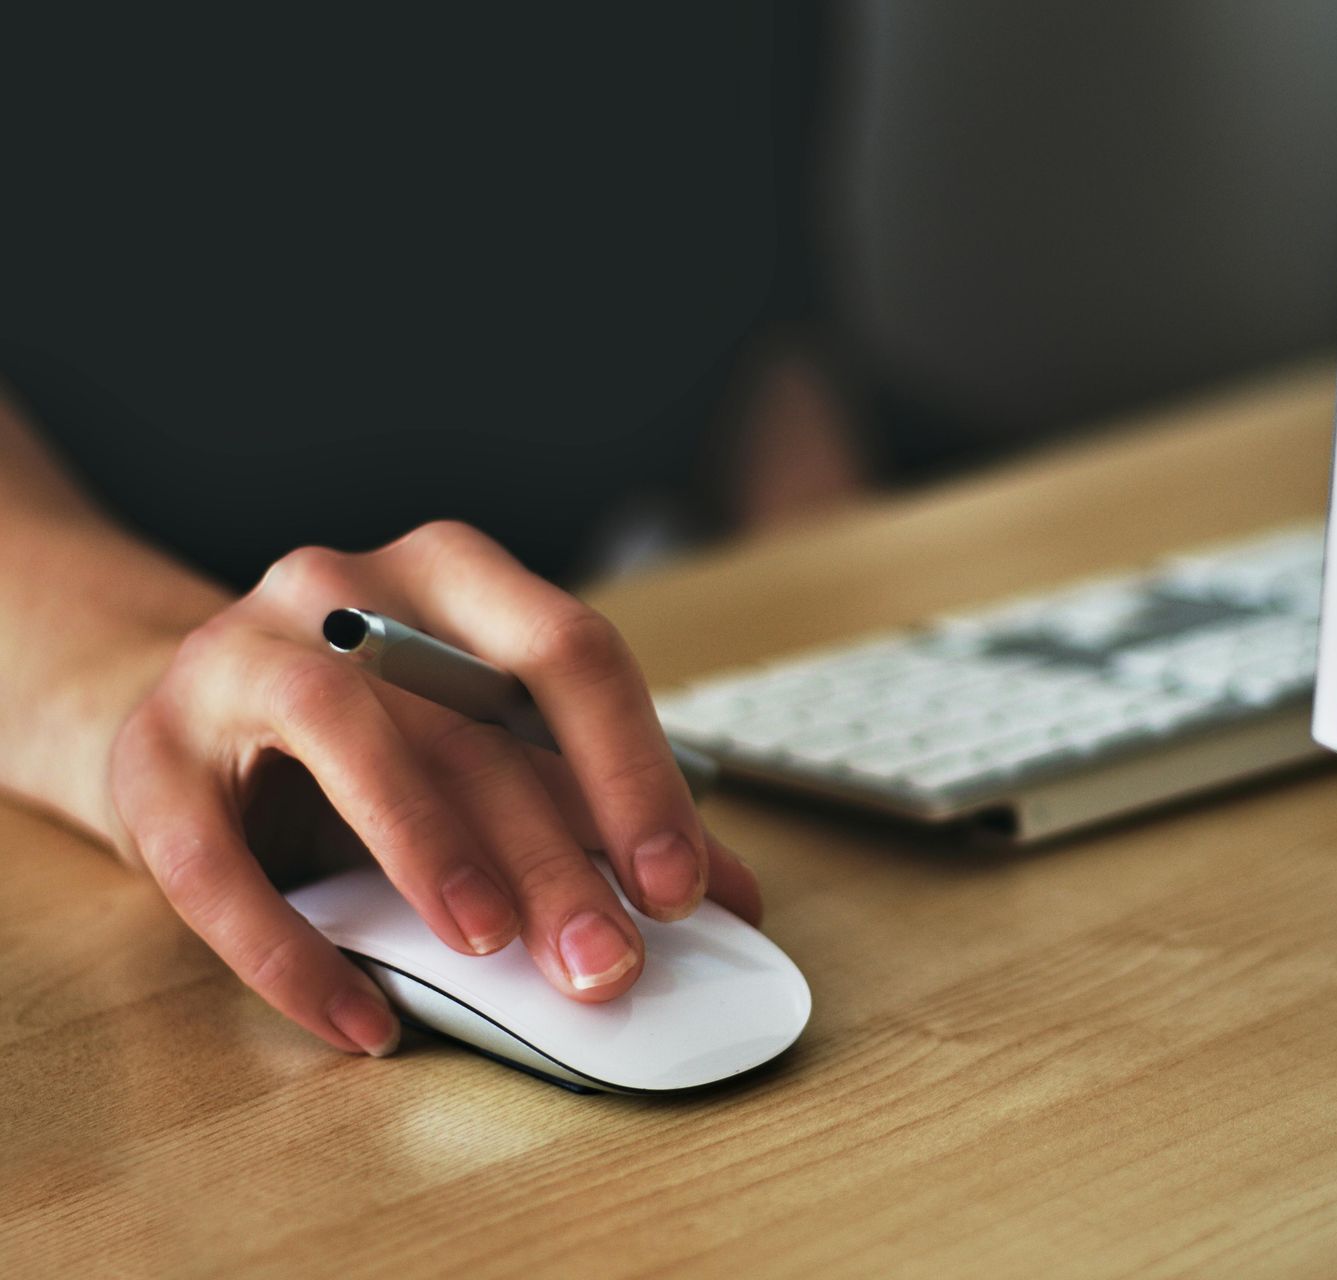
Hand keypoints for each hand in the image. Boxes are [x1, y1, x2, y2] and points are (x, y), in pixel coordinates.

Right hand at [108, 520, 760, 1056]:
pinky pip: (214, 861)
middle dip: (552, 853)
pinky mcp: (149, 757)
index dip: (634, 772)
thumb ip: (597, 808)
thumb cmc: (372, 735)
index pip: (569, 652)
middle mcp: (345, 590)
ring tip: (489, 947)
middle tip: (607, 962)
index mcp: (455, 577)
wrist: (186, 718)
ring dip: (428, 847)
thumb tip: (733, 898)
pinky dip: (292, 951)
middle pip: (469, 718)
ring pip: (344, 735)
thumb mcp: (489, 749)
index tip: (683, 886)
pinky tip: (362, 1022)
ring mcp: (236, 659)